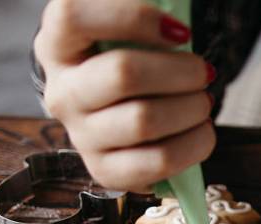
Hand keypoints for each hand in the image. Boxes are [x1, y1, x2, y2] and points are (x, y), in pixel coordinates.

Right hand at [34, 0, 214, 192]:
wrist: (119, 107)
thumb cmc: (131, 56)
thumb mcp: (129, 26)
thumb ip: (147, 14)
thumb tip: (176, 25)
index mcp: (56, 43)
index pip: (72, 16)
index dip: (134, 18)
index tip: (180, 32)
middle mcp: (60, 91)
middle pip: (122, 74)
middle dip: (181, 71)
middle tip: (204, 71)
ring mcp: (80, 135)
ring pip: (144, 121)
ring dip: (191, 108)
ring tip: (203, 100)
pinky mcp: (104, 170)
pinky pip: (156, 162)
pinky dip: (194, 144)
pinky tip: (201, 130)